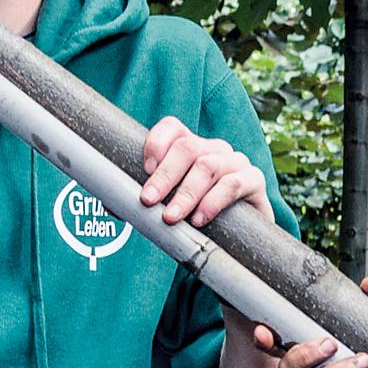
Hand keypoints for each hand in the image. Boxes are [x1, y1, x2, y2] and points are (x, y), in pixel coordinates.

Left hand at [138, 117, 267, 226]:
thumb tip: (114, 204)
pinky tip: (199, 219)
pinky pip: (233, 184)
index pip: (173, 128)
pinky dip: (212, 202)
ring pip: (208, 165)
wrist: (240, 238)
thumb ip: (147, 200)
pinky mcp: (254, 180)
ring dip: (186, 193)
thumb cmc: (198, 217)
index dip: (156, 142)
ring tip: (171, 217)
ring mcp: (236, 162)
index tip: (143, 169)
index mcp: (192, 148)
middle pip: (188, 147)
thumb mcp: (171, 204)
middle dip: (164, 175)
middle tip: (148, 200)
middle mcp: (214, 149)